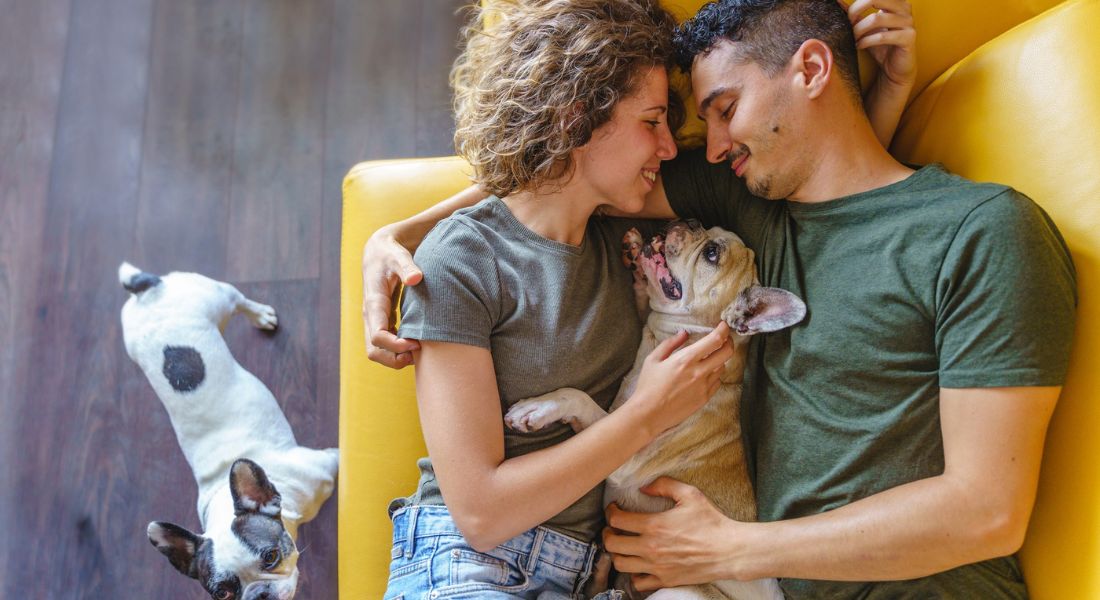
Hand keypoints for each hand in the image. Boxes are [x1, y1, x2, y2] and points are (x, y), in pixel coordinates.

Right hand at [361, 226, 422, 368]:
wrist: (380, 250)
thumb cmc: (391, 252)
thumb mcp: (399, 256)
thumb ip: (407, 266)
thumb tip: (415, 278)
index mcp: (373, 303)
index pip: (378, 336)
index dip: (396, 346)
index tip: (417, 344)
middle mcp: (370, 315)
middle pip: (374, 351)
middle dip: (395, 359)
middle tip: (419, 353)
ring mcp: (374, 319)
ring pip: (377, 351)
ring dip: (397, 357)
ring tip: (420, 351)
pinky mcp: (382, 320)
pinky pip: (386, 343)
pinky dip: (399, 349)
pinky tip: (418, 343)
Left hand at [603, 477, 744, 589]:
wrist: (729, 550)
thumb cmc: (711, 522)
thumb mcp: (690, 494)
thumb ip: (664, 485)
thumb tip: (644, 487)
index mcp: (654, 525)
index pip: (617, 520)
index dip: (610, 512)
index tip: (614, 509)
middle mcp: (651, 548)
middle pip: (612, 544)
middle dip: (607, 534)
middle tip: (613, 529)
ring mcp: (656, 566)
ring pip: (620, 564)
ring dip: (617, 554)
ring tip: (623, 546)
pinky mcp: (665, 580)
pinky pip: (638, 582)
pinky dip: (633, 574)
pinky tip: (638, 564)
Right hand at [630, 322, 732, 435]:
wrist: (648, 414)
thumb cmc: (648, 385)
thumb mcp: (653, 359)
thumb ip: (670, 343)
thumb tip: (684, 333)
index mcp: (686, 359)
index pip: (715, 340)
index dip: (723, 330)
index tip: (723, 325)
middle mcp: (699, 372)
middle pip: (727, 353)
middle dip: (729, 342)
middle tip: (724, 338)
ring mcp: (704, 387)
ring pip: (723, 367)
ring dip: (720, 359)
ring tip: (710, 357)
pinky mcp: (704, 398)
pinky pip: (717, 382)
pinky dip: (715, 374)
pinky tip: (705, 374)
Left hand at [842, 0, 915, 88]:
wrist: (894, 67)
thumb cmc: (880, 45)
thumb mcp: (865, 27)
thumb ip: (855, 14)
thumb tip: (838, 2)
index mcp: (895, 1)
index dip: (857, 4)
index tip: (847, 16)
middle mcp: (904, 7)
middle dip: (856, 10)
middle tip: (847, 23)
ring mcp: (908, 21)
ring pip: (876, 19)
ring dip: (859, 29)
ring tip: (853, 38)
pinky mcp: (908, 37)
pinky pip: (882, 36)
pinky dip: (866, 41)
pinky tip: (859, 46)